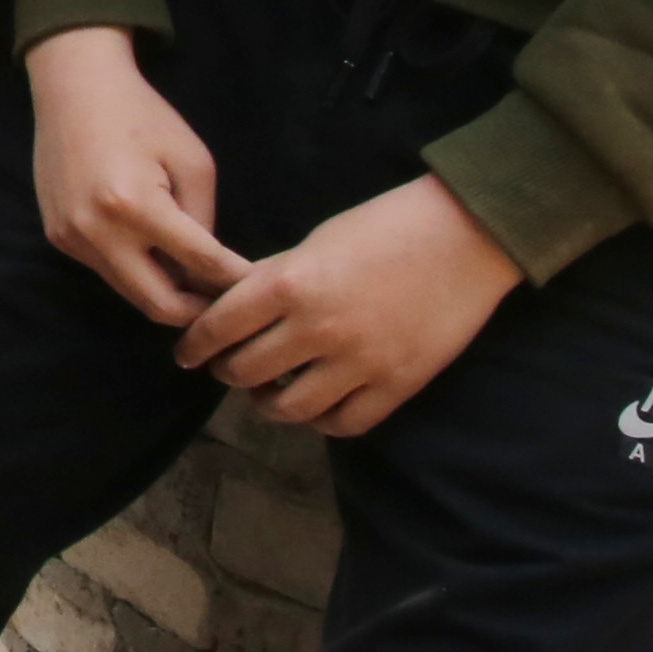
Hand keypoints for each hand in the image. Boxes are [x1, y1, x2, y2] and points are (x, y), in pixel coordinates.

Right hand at [28, 26, 241, 328]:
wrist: (73, 89)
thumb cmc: (142, 116)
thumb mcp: (193, 160)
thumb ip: (203, 219)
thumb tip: (208, 268)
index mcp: (135, 205)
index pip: (199, 263)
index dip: (235, 281)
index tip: (260, 292)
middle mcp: (97, 230)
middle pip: (159, 304)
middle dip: (200, 312)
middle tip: (227, 306)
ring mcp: (72, 238)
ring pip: (131, 293)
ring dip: (167, 293)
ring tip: (196, 284)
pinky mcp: (59, 237)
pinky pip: (107, 270)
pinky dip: (136, 271)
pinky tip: (153, 252)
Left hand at [182, 175, 521, 435]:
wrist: (465, 237)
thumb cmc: (383, 227)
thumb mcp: (313, 244)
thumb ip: (274, 280)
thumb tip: (234, 308)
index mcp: (289, 284)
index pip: (218, 328)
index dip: (194, 346)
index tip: (187, 354)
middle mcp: (317, 328)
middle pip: (245, 371)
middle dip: (227, 372)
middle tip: (226, 368)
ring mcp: (359, 363)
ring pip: (289, 408)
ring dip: (267, 403)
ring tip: (267, 392)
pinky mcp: (398, 386)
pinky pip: (343, 424)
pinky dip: (320, 422)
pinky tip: (315, 406)